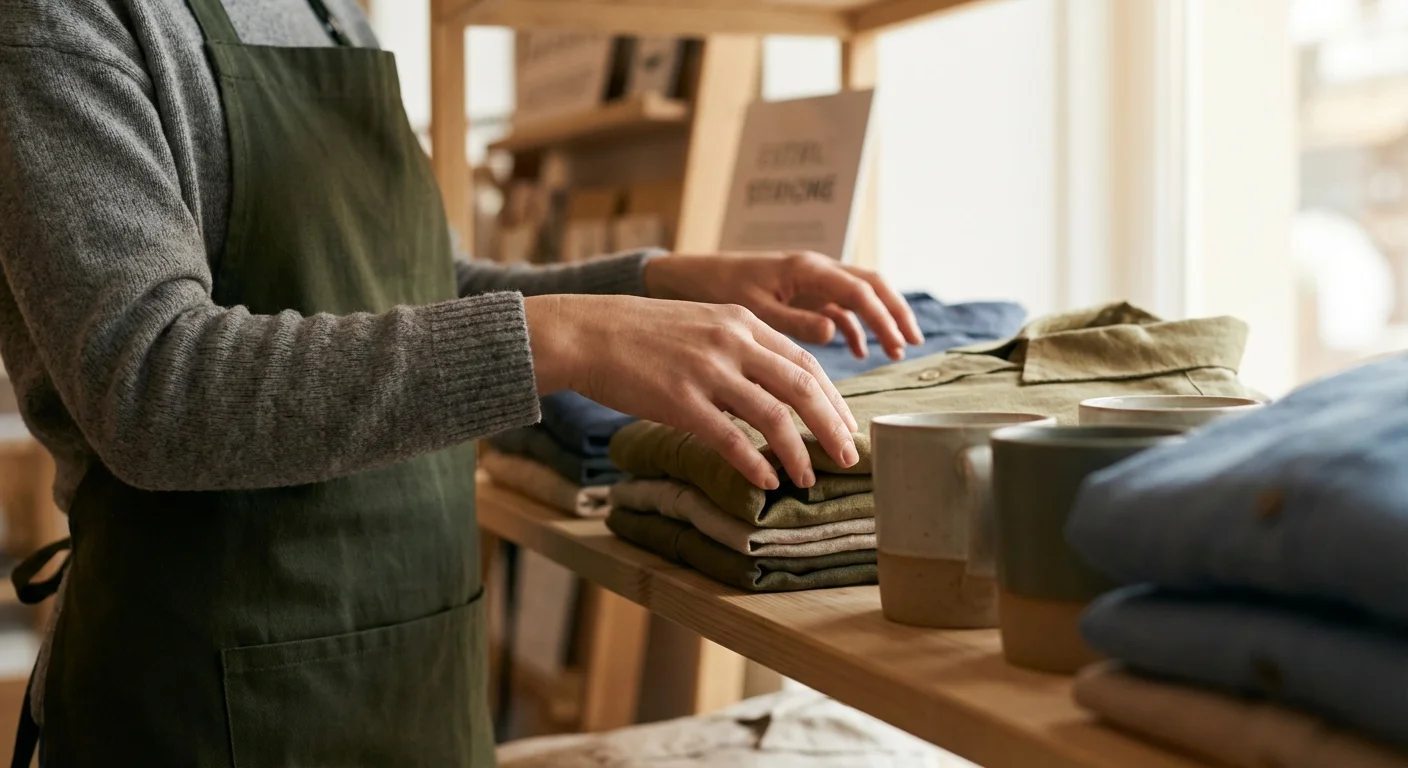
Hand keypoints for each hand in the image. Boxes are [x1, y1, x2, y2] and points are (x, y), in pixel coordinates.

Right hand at [525, 294, 858, 489]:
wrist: (587, 331)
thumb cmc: (642, 334)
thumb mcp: (702, 325)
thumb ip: (740, 351)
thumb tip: (772, 391)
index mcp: (743, 323)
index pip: (806, 363)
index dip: (834, 399)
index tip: (846, 425)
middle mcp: (733, 342)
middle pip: (804, 388)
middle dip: (832, 427)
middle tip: (848, 458)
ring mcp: (708, 371)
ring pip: (774, 415)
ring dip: (799, 452)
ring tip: (808, 478)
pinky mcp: (680, 399)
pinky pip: (730, 437)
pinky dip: (755, 463)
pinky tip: (767, 481)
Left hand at [643, 252, 924, 360]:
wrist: (683, 278)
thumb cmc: (714, 289)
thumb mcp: (752, 309)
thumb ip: (792, 320)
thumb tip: (834, 331)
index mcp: (805, 269)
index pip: (860, 290)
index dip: (884, 317)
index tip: (900, 344)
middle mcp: (813, 269)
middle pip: (870, 286)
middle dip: (894, 313)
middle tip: (912, 344)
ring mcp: (808, 279)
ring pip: (858, 295)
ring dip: (878, 320)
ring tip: (895, 352)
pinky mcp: (799, 292)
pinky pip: (837, 305)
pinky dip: (852, 326)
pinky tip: (858, 351)